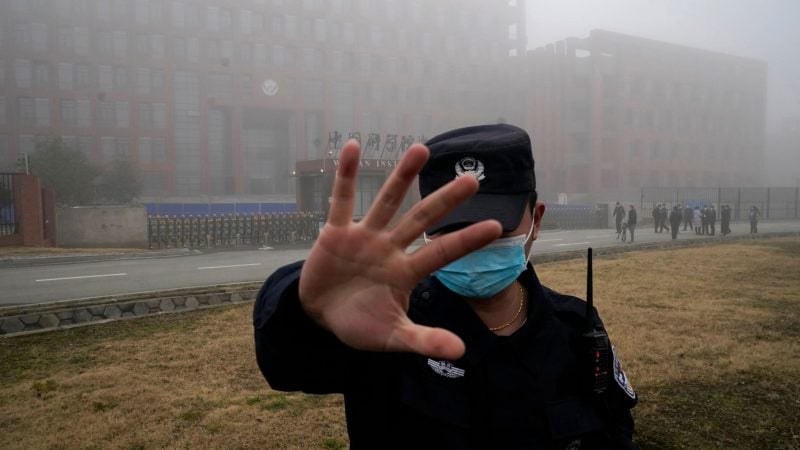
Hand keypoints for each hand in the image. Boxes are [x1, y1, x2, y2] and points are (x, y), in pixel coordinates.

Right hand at [299, 140, 501, 359]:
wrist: (319, 317)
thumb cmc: (359, 325)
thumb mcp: (392, 337)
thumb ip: (423, 341)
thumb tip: (462, 352)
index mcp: (406, 272)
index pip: (442, 253)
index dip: (466, 240)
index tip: (495, 226)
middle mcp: (390, 248)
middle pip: (422, 219)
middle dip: (445, 201)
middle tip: (473, 180)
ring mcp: (364, 236)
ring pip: (386, 201)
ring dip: (402, 176)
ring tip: (421, 149)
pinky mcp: (336, 232)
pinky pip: (341, 199)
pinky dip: (344, 174)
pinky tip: (351, 146)